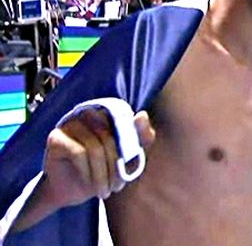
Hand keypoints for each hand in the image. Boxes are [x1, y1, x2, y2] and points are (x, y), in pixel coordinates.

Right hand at [40, 108, 154, 208]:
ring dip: (103, 174)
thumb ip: (142, 136)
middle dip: (116, 166)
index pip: (125, 121)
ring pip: (95, 147)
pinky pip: (78, 153)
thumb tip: (142, 115)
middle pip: (109, 137)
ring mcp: (69, 123)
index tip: (131, 166)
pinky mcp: (55, 138)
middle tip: (118, 186)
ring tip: (106, 191)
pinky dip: (88, 173)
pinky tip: (90, 188)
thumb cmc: (103, 170)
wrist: (73, 192)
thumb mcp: (130, 156)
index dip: (131, 144)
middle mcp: (88, 113)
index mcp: (107, 113)